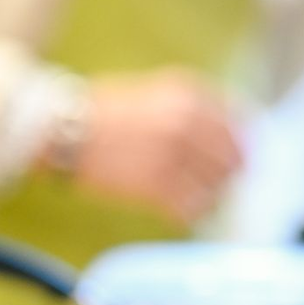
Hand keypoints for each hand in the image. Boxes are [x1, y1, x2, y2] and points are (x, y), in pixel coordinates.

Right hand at [69, 70, 244, 224]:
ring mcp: (174, 152)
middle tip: (214, 184)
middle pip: (234, 159)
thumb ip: (198, 110)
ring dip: (209, 195)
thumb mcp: (160, 92)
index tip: (238, 160)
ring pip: (217, 186)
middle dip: (227, 175)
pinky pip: (192, 207)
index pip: (241, 126)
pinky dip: (188, 212)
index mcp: (192, 93)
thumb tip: (239, 137)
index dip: (241, 148)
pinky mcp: (156, 183)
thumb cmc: (109, 112)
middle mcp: (189, 120)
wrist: (62, 128)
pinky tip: (176, 210)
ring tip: (191, 196)